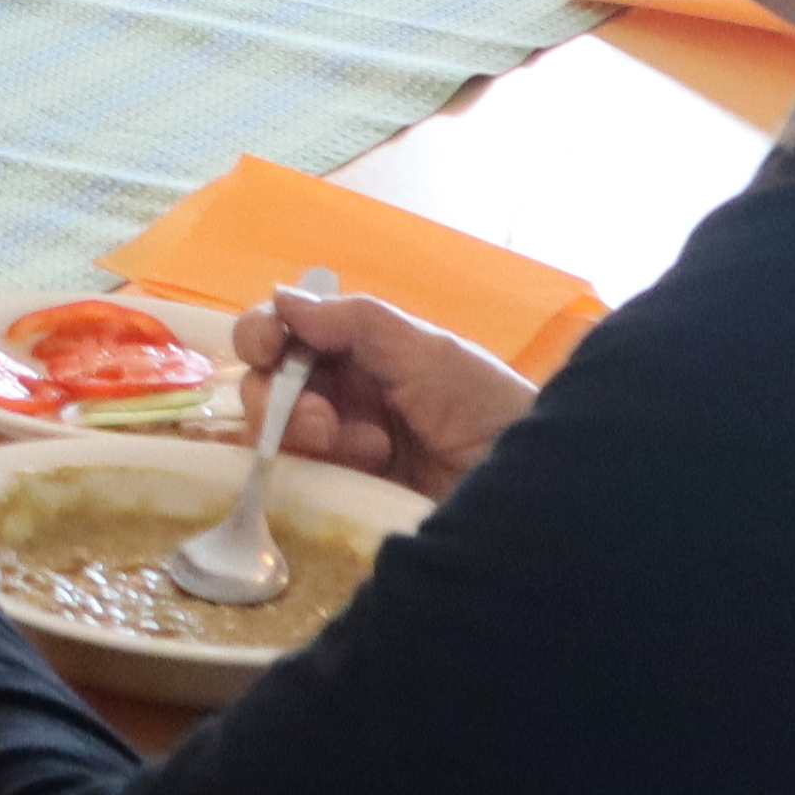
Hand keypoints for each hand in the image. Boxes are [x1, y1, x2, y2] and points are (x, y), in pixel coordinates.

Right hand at [238, 283, 533, 502]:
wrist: (529, 491)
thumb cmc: (487, 408)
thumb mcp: (428, 351)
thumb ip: (354, 321)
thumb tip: (281, 297)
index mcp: (362, 350)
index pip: (289, 332)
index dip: (265, 333)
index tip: (268, 346)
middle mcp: (344, 395)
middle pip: (268, 384)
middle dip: (280, 395)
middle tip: (321, 422)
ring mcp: (342, 450)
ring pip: (276, 433)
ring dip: (301, 433)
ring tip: (364, 449)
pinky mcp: (344, 497)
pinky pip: (297, 480)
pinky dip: (314, 473)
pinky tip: (366, 471)